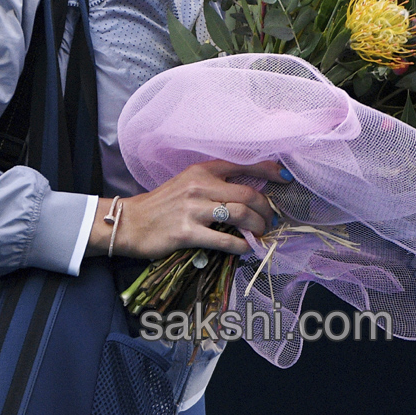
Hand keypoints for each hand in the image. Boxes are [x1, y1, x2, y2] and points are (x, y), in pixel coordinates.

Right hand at [87, 159, 290, 259]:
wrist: (131, 223)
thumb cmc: (161, 205)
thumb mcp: (186, 184)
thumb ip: (214, 186)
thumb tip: (249, 196)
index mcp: (200, 170)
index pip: (241, 165)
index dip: (268, 171)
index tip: (284, 178)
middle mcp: (198, 186)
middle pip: (248, 194)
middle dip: (266, 209)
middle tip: (271, 220)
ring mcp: (193, 209)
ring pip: (240, 215)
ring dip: (258, 227)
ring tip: (261, 234)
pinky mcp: (188, 233)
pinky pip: (226, 240)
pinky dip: (242, 246)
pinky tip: (246, 248)